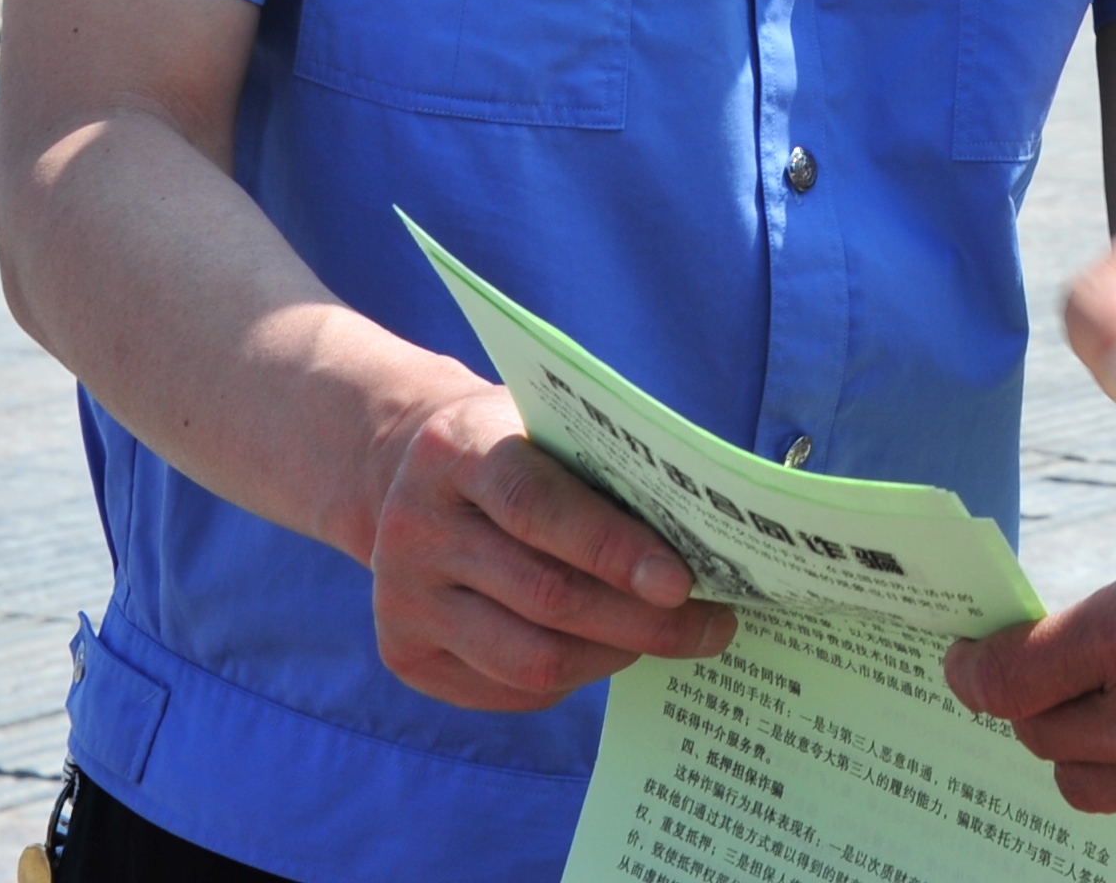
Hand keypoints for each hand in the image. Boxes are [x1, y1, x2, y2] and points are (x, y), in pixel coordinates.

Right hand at [364, 383, 736, 709]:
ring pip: (531, 658)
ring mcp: (402, 599)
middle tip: (713, 624)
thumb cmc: (515, 447)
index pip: (537, 507)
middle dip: (642, 620)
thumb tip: (707, 540)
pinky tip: (608, 648)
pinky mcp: (405, 655)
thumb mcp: (547, 427)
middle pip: (544, 595)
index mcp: (455, 451)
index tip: (682, 582)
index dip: (614, 549)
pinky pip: (511, 689)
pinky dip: (575, 676)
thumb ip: (606, 469)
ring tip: (669, 637)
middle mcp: (415, 528)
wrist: (411, 474)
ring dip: (615, 655)